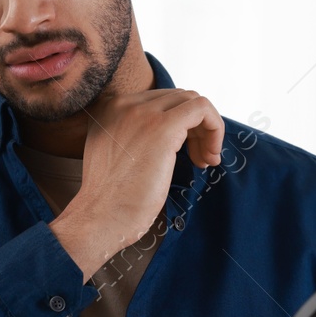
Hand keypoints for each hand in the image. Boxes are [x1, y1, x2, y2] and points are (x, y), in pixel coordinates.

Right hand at [50, 88, 224, 279]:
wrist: (100, 217)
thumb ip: (135, 136)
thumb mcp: (118, 155)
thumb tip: (171, 136)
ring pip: (192, 101)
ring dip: (207, 130)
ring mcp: (143, 113)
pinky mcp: (163, 127)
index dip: (181, 125)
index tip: (186, 153)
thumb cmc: (111, 199)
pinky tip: (209, 157)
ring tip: (204, 160)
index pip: (161, 101)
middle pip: (178, 99)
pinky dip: (215, 129)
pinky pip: (202, 109)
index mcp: (111, 108)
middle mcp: (125, 104)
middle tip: (199, 159)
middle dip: (196, 128)